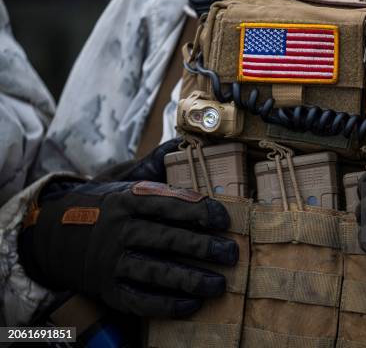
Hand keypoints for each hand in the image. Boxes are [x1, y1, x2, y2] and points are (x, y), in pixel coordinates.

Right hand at [19, 140, 237, 317]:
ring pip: (155, 272)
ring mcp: (111, 262)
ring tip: (219, 284)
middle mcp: (118, 230)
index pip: (166, 203)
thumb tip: (185, 140)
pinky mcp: (107, 288)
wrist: (55, 235)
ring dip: (190, 280)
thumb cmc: (107, 205)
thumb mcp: (126, 180)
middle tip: (231, 254)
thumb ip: (156, 164)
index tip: (225, 219)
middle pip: (165, 239)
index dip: (197, 211)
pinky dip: (165, 305)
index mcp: (127, 199)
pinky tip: (191, 304)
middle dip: (202, 247)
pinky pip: (138, 301)